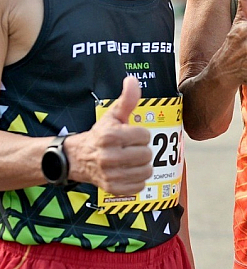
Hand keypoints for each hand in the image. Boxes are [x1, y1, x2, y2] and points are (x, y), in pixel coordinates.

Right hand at [66, 76, 152, 194]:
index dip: (140, 134)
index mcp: (109, 136)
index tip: (130, 135)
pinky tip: (127, 172)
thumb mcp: (112, 115)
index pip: (145, 136)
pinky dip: (137, 179)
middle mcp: (108, 157)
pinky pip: (139, 186)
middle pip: (147, 154)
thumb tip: (132, 80)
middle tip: (129, 148)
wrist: (77, 159)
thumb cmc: (100, 135)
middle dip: (141, 150)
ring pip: (146, 171)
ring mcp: (109, 175)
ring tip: (130, 160)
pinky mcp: (112, 189)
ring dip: (141, 165)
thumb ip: (127, 99)